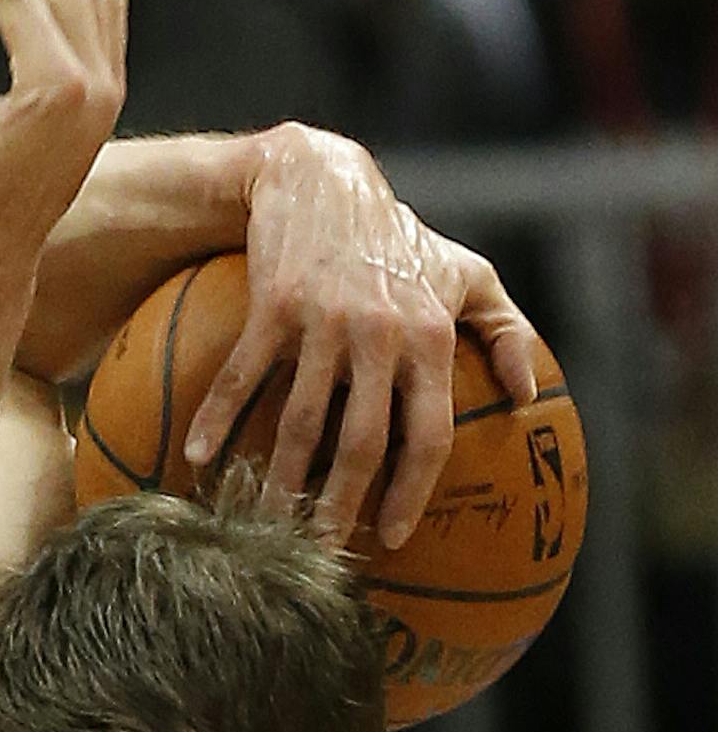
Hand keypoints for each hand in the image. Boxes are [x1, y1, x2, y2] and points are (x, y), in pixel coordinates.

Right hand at [186, 124, 546, 550]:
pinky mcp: (273, 306)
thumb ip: (506, 332)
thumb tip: (530, 397)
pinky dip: (218, 419)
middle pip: (360, 443)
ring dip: (278, 482)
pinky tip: (200, 458)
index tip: (395, 537)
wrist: (322, 179)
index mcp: (429, 337)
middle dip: (340, 507)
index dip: (412, 492)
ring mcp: (325, 321)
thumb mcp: (466, 274)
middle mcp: (381, 333)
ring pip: (300, 422)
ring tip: (266, 525)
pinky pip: (243, 378)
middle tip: (322, 553)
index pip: (427, 434)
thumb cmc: (397, 239)